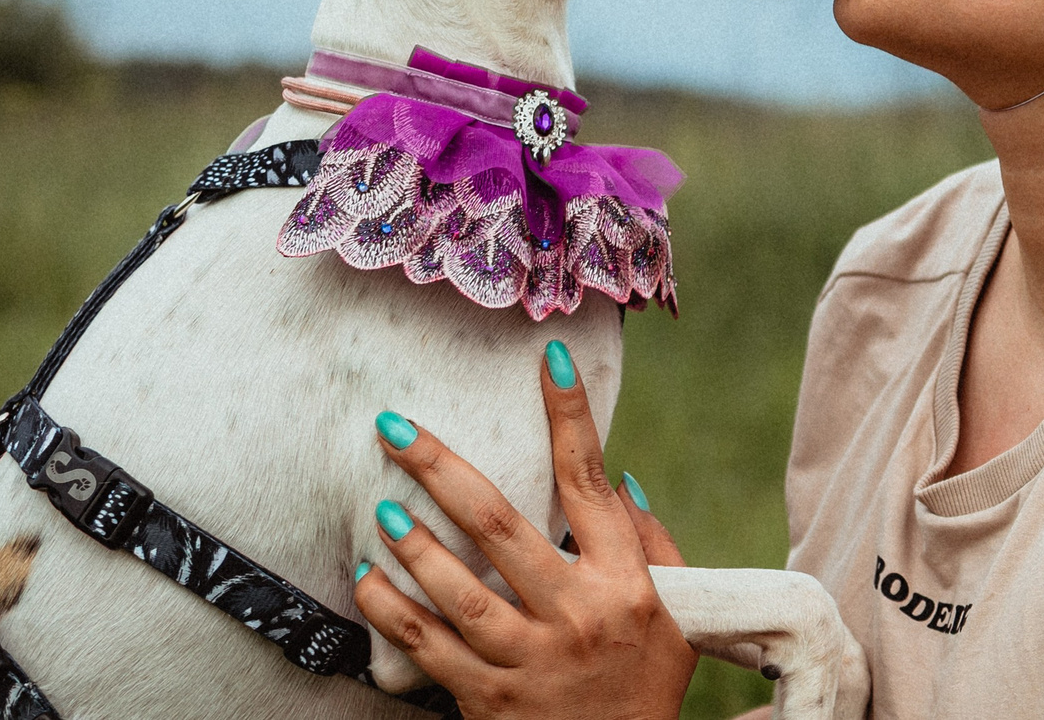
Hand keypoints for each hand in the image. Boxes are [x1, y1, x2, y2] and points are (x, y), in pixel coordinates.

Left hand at [354, 338, 696, 719]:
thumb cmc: (647, 685)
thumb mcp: (676, 616)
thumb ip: (652, 546)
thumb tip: (618, 477)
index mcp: (626, 583)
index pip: (592, 484)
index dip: (571, 416)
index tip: (548, 358)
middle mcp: (578, 615)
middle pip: (502, 526)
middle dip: (442, 469)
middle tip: (395, 427)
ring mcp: (531, 661)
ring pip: (460, 593)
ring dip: (414, 545)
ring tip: (382, 507)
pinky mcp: (492, 702)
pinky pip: (431, 649)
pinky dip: (393, 613)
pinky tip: (367, 581)